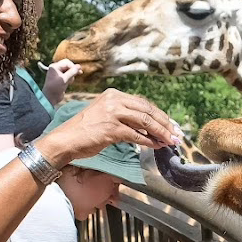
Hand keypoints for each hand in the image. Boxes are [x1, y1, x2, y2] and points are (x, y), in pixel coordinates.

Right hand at [33, 87, 176, 164]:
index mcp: (114, 94)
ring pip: (145, 121)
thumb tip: (148, 127)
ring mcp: (112, 113)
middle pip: (148, 110)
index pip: (143, 103)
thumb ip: (125, 117)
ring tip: (170, 141)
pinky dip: (148, 141)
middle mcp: (114, 100)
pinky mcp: (111, 129)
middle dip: (165, 123)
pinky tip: (156, 146)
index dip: (160, 115)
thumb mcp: (105, 115)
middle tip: (176, 134)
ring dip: (161, 132)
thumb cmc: (85, 131)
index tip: (171, 125)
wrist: (65, 140)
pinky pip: (136, 135)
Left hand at [42, 58, 80, 105]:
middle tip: (80, 73)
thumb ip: (72, 72)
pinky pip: (68, 76)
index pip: (66, 62)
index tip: (79, 71)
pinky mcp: (61, 79)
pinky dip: (70, 78)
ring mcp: (59, 74)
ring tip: (70, 82)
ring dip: (72, 75)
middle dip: (73, 70)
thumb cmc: (55, 88)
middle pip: (68, 65)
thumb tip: (79, 66)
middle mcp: (56, 69)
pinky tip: (69, 83)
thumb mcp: (64, 80)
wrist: (51, 97)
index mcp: (55, 67)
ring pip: (69, 71)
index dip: (73, 66)